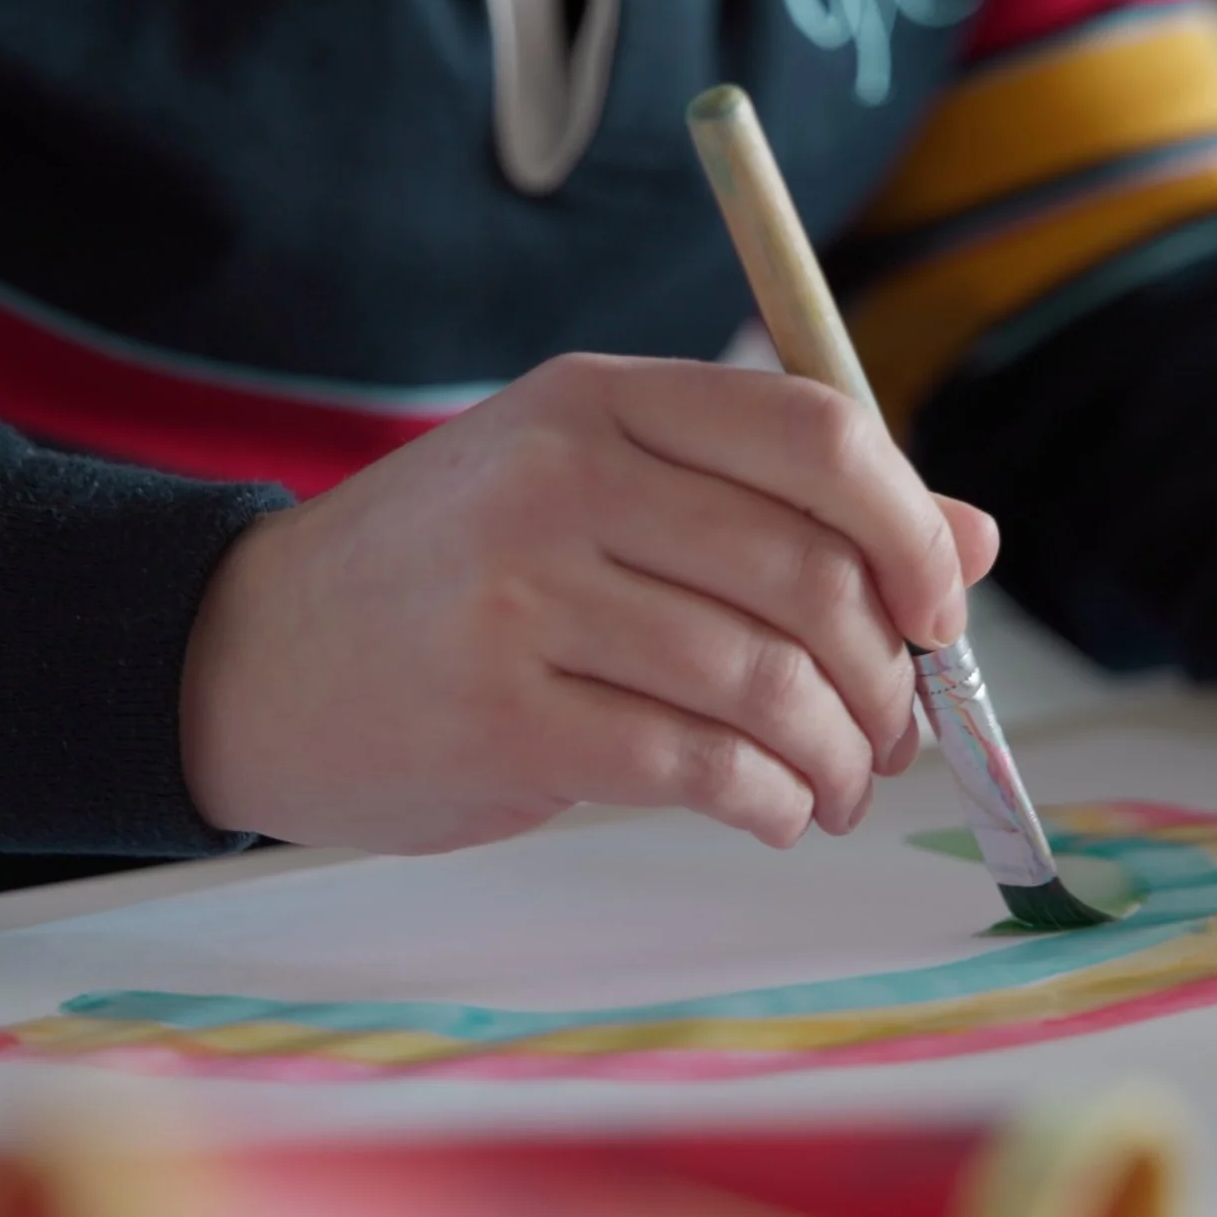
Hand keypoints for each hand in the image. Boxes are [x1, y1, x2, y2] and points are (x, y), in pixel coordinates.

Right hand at [177, 353, 997, 855]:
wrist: (245, 658)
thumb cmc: (454, 577)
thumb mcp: (601, 493)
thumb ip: (780, 506)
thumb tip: (971, 545)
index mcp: (604, 402)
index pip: (816, 434)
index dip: (911, 529)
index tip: (940, 614)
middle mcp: (565, 479)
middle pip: (809, 573)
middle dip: (887, 677)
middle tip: (896, 733)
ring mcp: (524, 597)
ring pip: (763, 682)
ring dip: (838, 758)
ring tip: (837, 788)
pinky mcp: (501, 718)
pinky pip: (696, 767)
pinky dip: (767, 803)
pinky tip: (771, 814)